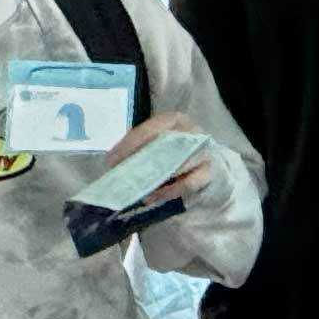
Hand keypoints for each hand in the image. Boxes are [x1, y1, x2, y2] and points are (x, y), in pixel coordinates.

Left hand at [96, 112, 212, 208]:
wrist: (205, 163)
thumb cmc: (175, 150)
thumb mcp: (158, 143)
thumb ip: (139, 149)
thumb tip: (113, 163)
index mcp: (175, 120)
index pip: (152, 128)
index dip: (130, 144)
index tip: (111, 160)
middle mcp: (192, 132)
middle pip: (165, 144)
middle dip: (141, 160)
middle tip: (121, 174)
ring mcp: (203, 151)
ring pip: (178, 164)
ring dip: (155, 177)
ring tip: (136, 189)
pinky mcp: (208, 172)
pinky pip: (187, 183)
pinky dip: (167, 192)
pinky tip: (151, 197)